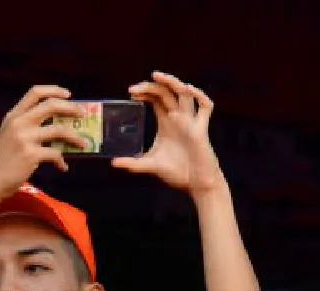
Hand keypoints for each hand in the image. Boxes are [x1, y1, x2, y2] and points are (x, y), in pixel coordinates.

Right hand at [0, 85, 92, 211]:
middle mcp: (19, 122)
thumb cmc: (2, 161)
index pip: (35, 93)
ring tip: (83, 144)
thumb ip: (25, 127)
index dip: (54, 90)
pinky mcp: (31, 154)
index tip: (68, 94)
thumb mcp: (8, 136)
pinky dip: (62, 161)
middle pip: (51, 105)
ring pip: (59, 130)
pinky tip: (62, 167)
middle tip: (82, 114)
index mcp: (13, 116)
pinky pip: (56, 153)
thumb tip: (57, 128)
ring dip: (75, 137)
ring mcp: (25, 138)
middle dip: (71, 108)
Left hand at [113, 72, 223, 195]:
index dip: (145, 91)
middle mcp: (178, 118)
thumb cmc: (177, 173)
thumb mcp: (151, 165)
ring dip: (172, 82)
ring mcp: (190, 122)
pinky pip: (206, 107)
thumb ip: (133, 163)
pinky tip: (189, 90)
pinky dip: (200, 96)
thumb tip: (114, 163)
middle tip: (135, 88)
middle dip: (151, 85)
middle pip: (167, 91)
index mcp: (166, 122)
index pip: (155, 97)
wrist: (196, 184)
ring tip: (157, 76)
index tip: (131, 93)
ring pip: (184, 93)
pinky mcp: (201, 129)